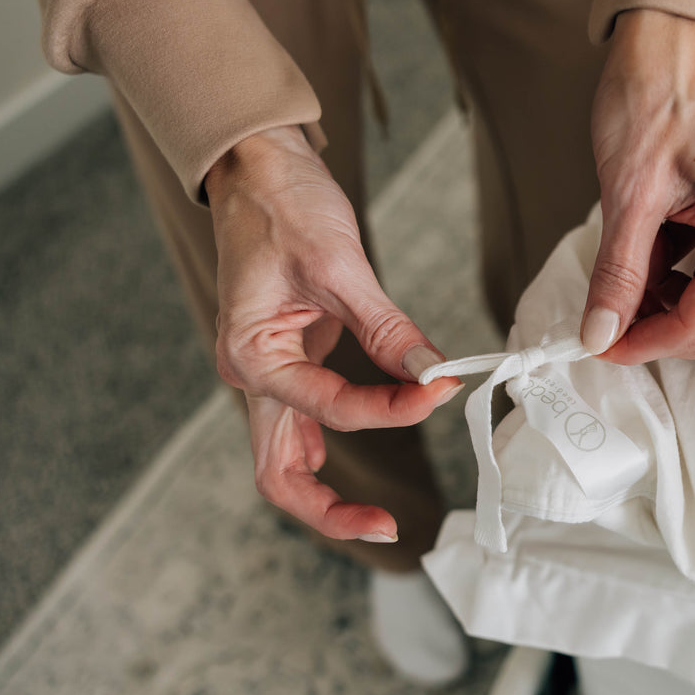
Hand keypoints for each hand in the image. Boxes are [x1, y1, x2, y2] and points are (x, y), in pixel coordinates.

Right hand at [204, 127, 461, 542]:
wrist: (255, 166)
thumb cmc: (282, 205)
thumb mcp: (340, 265)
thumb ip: (387, 328)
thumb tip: (432, 373)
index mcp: (251, 354)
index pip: (331, 408)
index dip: (392, 410)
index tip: (444, 389)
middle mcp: (251, 374)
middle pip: (279, 472)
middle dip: (330, 510)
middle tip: (390, 527)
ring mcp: (266, 373)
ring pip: (285, 460)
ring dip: (326, 493)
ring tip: (381, 516)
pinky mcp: (287, 361)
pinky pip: (302, 424)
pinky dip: (332, 448)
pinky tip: (363, 461)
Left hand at [581, 9, 694, 364]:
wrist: (672, 31)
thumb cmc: (660, 91)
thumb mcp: (631, 192)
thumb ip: (618, 272)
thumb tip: (598, 333)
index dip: (645, 342)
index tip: (595, 343)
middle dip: (666, 334)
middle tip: (609, 320)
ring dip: (664, 304)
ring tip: (617, 271)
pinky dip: (668, 276)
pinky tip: (635, 250)